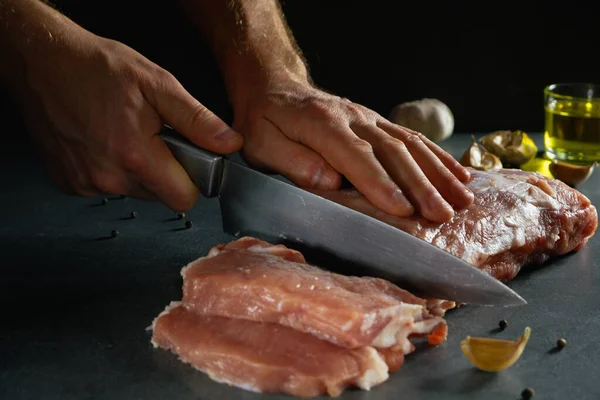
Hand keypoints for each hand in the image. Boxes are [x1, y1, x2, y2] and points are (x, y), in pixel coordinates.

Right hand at [11, 23, 241, 211]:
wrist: (42, 62)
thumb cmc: (96, 68)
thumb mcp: (157, 84)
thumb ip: (197, 120)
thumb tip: (229, 144)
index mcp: (134, 156)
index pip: (184, 198)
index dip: (193, 179)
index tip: (188, 157)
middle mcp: (108, 178)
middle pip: (160, 195)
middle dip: (166, 171)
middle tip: (153, 136)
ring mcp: (86, 183)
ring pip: (134, 192)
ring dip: (138, 170)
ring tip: (126, 134)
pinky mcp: (70, 183)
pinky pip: (107, 187)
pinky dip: (112, 169)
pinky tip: (104, 141)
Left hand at [231, 80, 473, 222]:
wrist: (275, 88)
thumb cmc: (265, 123)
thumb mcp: (262, 143)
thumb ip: (293, 161)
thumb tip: (329, 181)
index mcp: (322, 125)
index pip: (357, 156)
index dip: (381, 183)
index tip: (402, 209)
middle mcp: (353, 118)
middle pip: (393, 151)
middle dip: (421, 185)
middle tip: (442, 214)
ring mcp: (370, 118)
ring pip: (411, 144)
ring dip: (439, 173)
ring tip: (463, 200)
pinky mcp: (378, 122)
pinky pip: (413, 137)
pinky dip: (438, 157)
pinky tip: (459, 175)